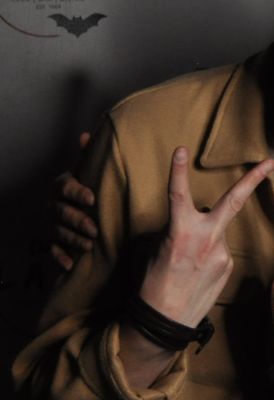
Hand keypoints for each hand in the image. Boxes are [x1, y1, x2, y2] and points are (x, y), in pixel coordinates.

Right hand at [50, 131, 97, 270]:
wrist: (89, 205)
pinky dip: (61, 258)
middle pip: (61, 212)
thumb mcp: (93, 170)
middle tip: (95, 229)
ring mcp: (53, 223)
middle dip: (77, 221)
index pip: (66, 187)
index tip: (93, 199)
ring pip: (58, 232)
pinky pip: (53, 250)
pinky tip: (71, 265)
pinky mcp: (54, 241)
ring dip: (72, 239)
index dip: (77, 192)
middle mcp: (55, 203)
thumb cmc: (94, 184)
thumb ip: (90, 155)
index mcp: (64, 184)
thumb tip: (87, 134)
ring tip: (89, 246)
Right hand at [139, 147, 273, 326]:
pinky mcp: (229, 266)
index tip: (180, 149)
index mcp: (181, 232)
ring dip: (208, 238)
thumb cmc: (154, 283)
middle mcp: (206, 239)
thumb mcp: (158, 250)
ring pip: (219, 232)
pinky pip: (221, 251)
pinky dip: (211, 256)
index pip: (179, 195)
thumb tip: (193, 222)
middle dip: (254, 179)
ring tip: (190, 264)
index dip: (178, 171)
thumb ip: (180, 229)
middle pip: (234, 201)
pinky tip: (199, 274)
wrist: (166, 321)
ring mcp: (222, 253)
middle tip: (270, 161)